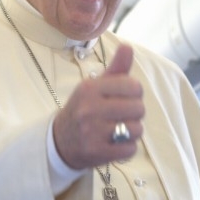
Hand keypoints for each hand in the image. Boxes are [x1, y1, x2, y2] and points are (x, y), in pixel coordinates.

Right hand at [52, 44, 144, 169]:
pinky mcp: (96, 152)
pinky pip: (130, 149)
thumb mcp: (96, 86)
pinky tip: (116, 143)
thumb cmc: (84, 108)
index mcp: (90, 88)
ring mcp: (92, 132)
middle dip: (135, 113)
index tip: (125, 97)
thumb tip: (128, 46)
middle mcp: (89, 108)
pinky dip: (127, 148)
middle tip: (122, 115)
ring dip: (132, 132)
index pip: (133, 86)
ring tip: (119, 130)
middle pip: (138, 108)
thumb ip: (116, 68)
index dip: (135, 93)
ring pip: (136, 129)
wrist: (60, 140)